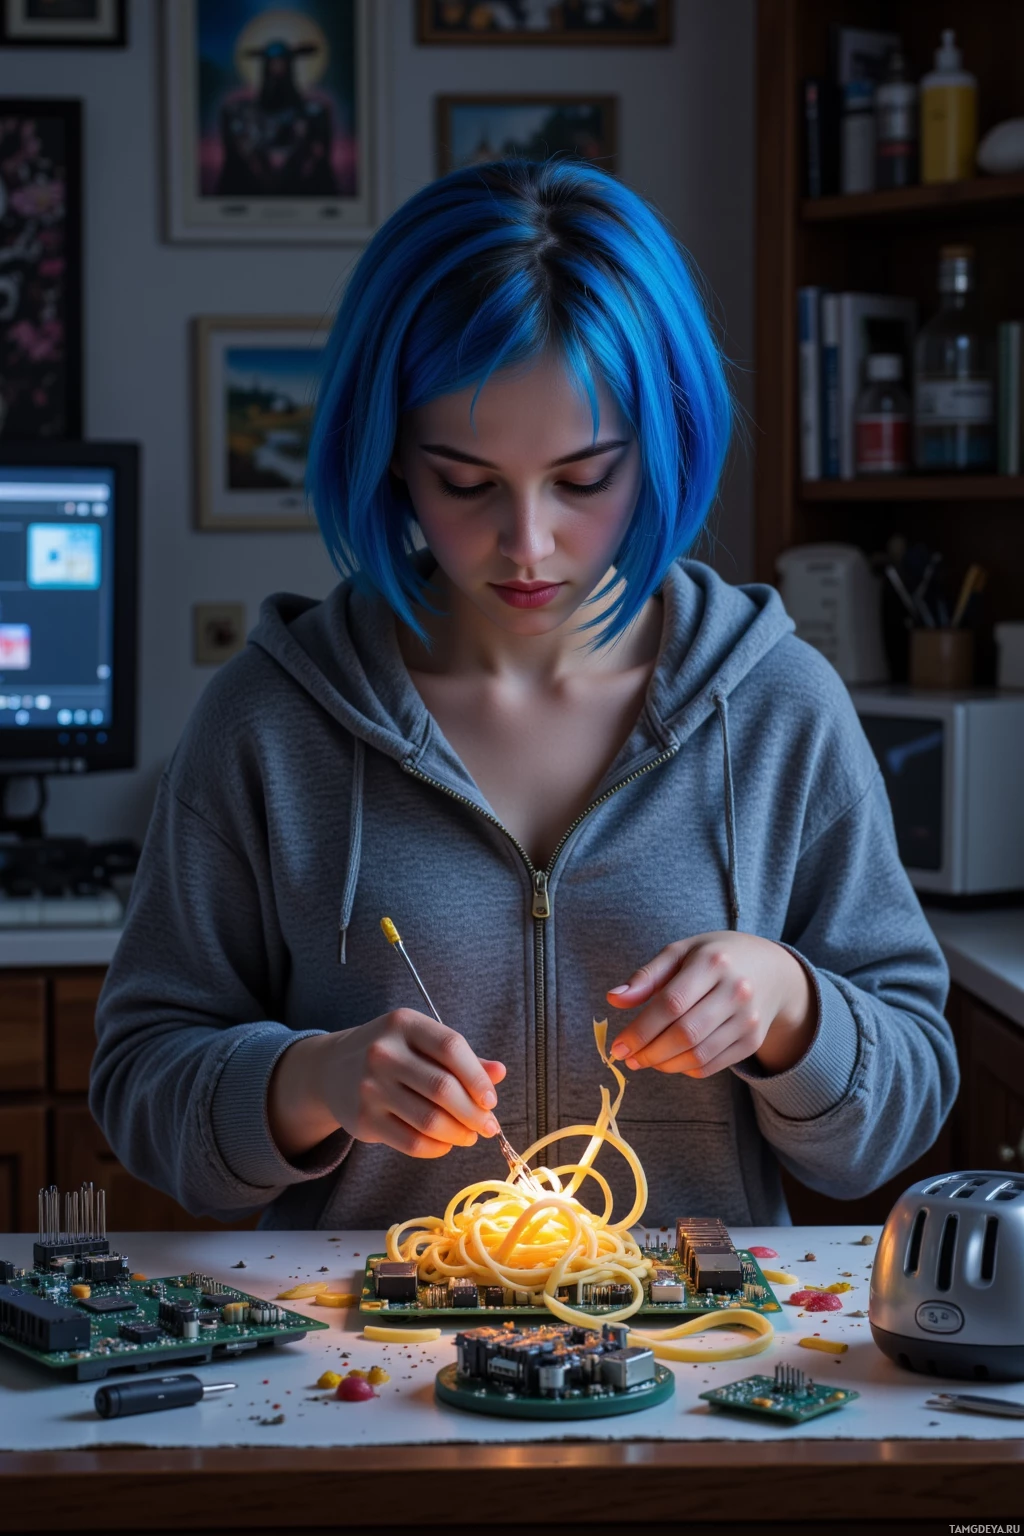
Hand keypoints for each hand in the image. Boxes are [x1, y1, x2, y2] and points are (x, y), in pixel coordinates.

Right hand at [268, 1009, 505, 1160]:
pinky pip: (411, 1142)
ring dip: (459, 1133)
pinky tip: (445, 1143)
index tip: (491, 1100)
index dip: (477, 1077)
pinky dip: (436, 1148)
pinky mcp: (363, 1119)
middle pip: (443, 1088)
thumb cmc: (391, 1053)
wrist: (330, 1069)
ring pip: (429, 1120)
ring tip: (470, 1135)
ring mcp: (370, 1087)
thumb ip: (461, 1057)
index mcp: (404, 1024)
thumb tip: (500, 1072)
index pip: (451, 1047)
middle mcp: (384, 1052)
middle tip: (489, 1126)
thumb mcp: (420, 1041)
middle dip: (474, 1113)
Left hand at [604, 932, 815, 1078]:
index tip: (618, 1046)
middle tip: (629, 1058)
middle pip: (685, 1034)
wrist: (774, 972)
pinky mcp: (753, 1040)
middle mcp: (736, 990)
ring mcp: (748, 1018)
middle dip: (650, 1052)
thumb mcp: (682, 952)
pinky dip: (686, 1069)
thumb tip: (614, 999)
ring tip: (645, 1060)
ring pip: (698, 1055)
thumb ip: (647, 975)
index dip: (641, 1029)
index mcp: (713, 962)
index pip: (671, 1003)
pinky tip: (670, 1061)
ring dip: (665, 1065)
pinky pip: (713, 1065)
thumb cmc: (717, 958)